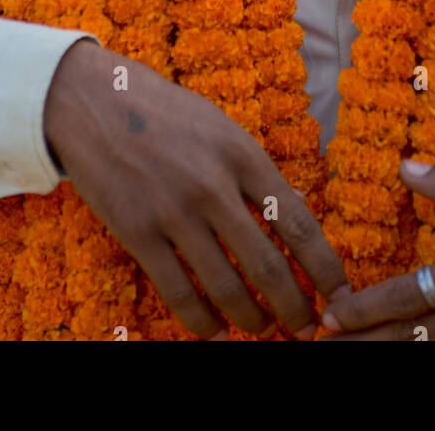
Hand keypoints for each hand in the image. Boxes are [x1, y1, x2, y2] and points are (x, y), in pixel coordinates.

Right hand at [44, 39, 347, 339]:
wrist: (95, 101)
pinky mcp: (137, 233)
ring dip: (253, 320)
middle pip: (268, 265)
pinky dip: (203, 323)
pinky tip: (218, 333)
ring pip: (226, 287)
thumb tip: (295, 213)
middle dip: (295, 307)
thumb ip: (256, 170)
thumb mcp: (222, 127)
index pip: (298, 222)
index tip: (339, 295)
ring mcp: (173, 213)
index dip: (325, 267)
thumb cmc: (166, 112)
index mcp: (242, 154)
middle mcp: (213, 186)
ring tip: (266, 332)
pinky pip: (178, 293)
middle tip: (308, 329)